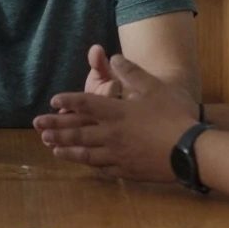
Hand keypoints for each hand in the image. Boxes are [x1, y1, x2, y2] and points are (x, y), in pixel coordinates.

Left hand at [32, 54, 197, 181]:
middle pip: (77, 131)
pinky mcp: (127, 171)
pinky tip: (84, 165)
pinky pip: (102, 169)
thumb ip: (132, 72)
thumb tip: (114, 57)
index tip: (53, 100)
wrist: (190, 151)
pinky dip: (89, 165)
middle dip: (56, 128)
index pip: (85, 104)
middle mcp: (111, 135)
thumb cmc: (174, 115)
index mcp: (117, 113)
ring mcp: (118, 155)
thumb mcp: (154, 87)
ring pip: (85, 153)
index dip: (68, 101)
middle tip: (38, 126)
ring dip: (66, 149)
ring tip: (52, 147)